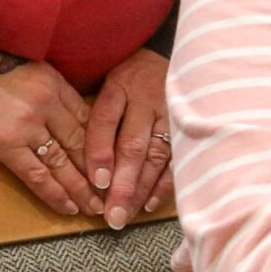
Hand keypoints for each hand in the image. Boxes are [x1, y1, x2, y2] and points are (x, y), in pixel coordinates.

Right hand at [0, 51, 101, 218]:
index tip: (116, 162)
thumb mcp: (28, 70)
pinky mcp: (5, 145)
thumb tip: (68, 120)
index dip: (104, 144)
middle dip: (100, 170)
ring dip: (82, 188)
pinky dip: (54, 193)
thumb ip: (51, 92)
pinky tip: (68, 207)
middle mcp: (48, 104)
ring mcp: (28, 126)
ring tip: (96, 207)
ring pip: (63, 163)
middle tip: (114, 191)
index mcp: (54, 83)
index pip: (88, 118)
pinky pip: (36, 175)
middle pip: (81, 142)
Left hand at [85, 47, 173, 229]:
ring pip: (155, 156)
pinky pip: (177, 159)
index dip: (100, 153)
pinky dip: (165, 183)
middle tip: (111, 215)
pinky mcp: (186, 125)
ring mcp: (170, 114)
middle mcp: (146, 100)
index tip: (97, 183)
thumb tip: (85, 163)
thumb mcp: (108, 85)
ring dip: (141, 189)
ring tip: (126, 214)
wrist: (171, 56)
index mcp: (120, 87)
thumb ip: (97, 118)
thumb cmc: (131, 77)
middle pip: (132, 146)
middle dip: (122, 184)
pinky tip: (150, 204)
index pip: (105, 121)